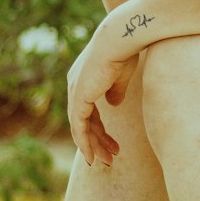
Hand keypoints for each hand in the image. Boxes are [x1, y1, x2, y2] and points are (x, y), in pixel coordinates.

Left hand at [66, 23, 138, 167]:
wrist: (120, 39)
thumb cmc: (124, 51)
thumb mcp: (120, 76)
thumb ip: (114, 91)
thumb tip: (114, 104)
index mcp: (84, 79)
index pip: (89, 110)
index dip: (99, 128)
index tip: (110, 143)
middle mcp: (75, 85)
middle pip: (84, 121)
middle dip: (97, 141)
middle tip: (109, 157)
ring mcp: (75, 92)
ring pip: (81, 127)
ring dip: (93, 146)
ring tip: (106, 161)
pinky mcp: (79, 98)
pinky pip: (79, 127)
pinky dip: (84, 143)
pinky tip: (92, 156)